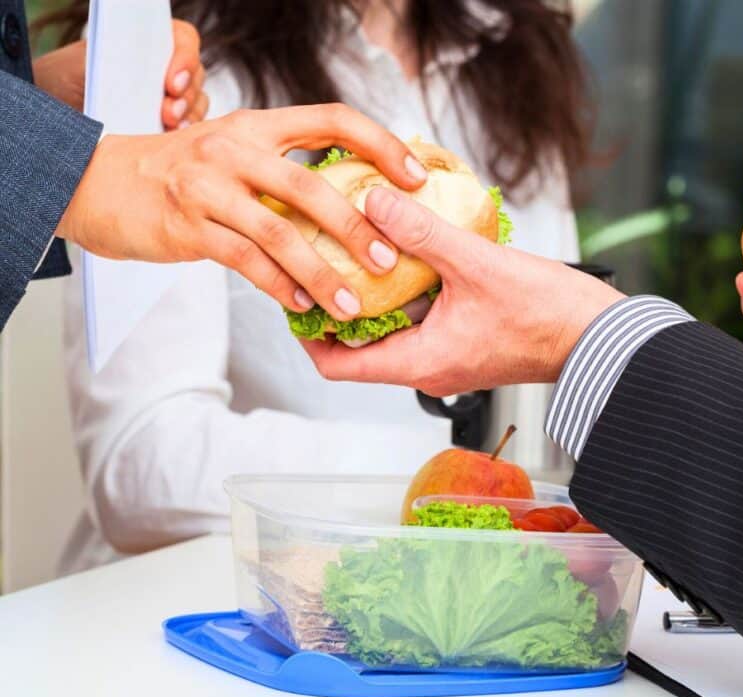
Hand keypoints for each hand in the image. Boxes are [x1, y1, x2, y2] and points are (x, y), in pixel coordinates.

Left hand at [32, 20, 207, 129]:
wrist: (54, 102)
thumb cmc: (66, 77)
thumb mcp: (82, 66)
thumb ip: (111, 66)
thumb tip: (132, 74)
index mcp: (148, 41)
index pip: (184, 40)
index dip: (185, 60)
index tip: (171, 84)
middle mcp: (165, 65)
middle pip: (196, 75)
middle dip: (187, 96)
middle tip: (169, 114)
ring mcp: (170, 95)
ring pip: (197, 102)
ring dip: (188, 116)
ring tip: (169, 126)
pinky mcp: (170, 122)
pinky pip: (189, 126)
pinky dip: (183, 134)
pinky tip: (170, 138)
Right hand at [57, 104, 428, 319]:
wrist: (99, 182)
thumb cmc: (182, 173)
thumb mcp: (233, 150)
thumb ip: (283, 168)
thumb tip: (350, 203)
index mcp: (257, 125)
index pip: (331, 119)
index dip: (381, 144)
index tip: (418, 177)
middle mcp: (234, 148)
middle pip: (310, 186)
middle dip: (356, 227)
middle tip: (388, 259)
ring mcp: (209, 188)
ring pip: (279, 234)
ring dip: (321, 274)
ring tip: (351, 304)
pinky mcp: (188, 227)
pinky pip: (245, 262)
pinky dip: (278, 286)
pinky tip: (301, 306)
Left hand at [300, 188, 624, 394]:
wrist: (599, 337)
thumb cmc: (547, 314)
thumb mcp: (476, 265)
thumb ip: (421, 232)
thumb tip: (372, 201)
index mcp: (420, 363)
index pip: (339, 364)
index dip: (307, 332)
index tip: (293, 293)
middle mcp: (428, 367)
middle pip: (361, 344)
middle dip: (339, 302)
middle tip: (323, 256)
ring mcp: (449, 355)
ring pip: (394, 328)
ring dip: (377, 291)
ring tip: (362, 244)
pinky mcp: (468, 339)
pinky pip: (423, 318)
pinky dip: (409, 289)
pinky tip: (413, 249)